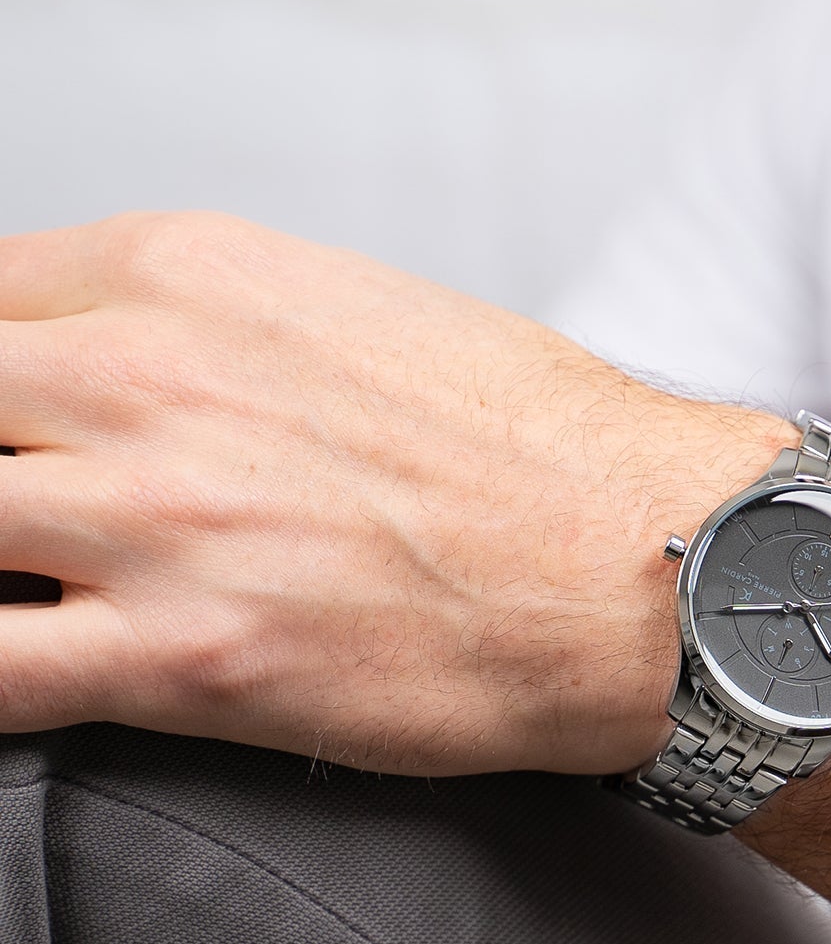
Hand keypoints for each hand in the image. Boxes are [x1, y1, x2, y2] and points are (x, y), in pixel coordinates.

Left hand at [0, 212, 791, 773]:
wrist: (655, 564)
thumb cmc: (545, 454)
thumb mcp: (359, 314)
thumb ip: (210, 329)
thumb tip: (128, 377)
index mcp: (186, 274)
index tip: (27, 435)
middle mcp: (145, 377)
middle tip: (48, 521)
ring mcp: (154, 517)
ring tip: (57, 587)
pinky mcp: (186, 657)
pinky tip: (37, 670)